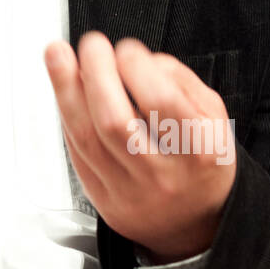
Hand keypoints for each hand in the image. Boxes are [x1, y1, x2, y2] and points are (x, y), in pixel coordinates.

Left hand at [43, 32, 236, 261]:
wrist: (194, 223)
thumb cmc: (200, 160)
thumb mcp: (212, 117)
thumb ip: (180, 80)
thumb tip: (139, 58)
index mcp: (199, 152)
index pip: (162, 104)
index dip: (138, 69)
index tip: (126, 49)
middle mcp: (163, 176)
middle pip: (115, 122)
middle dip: (96, 74)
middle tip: (91, 45)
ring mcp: (129, 192)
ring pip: (87, 138)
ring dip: (66, 89)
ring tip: (57, 54)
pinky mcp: (103, 200)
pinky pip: (77, 153)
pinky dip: (67, 115)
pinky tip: (63, 90)